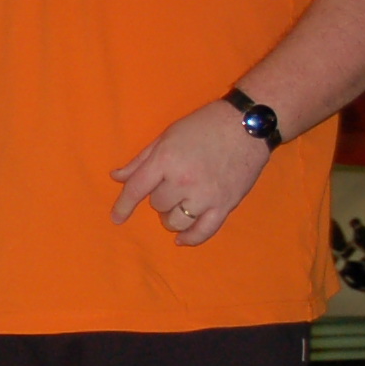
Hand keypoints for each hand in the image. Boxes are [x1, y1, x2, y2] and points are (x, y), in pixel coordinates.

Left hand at [111, 100, 270, 246]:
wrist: (248, 125)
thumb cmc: (204, 126)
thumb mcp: (167, 136)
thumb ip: (141, 160)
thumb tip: (117, 177)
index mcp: (166, 160)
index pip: (136, 189)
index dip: (123, 206)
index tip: (116, 219)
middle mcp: (183, 181)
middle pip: (158, 204)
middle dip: (159, 197)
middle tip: (170, 185)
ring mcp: (205, 195)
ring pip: (176, 221)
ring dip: (171, 217)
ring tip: (176, 207)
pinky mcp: (226, 205)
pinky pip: (204, 231)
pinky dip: (190, 238)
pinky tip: (181, 239)